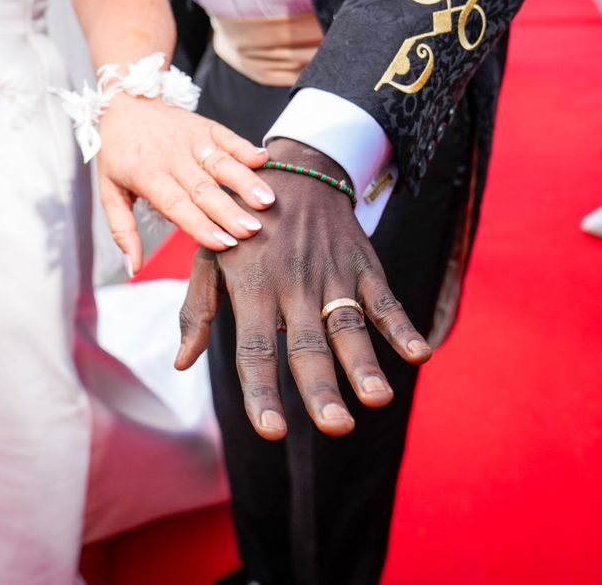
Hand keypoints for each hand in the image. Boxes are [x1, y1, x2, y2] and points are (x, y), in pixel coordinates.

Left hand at [96, 94, 275, 274]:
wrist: (123, 102)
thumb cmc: (118, 154)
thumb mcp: (109, 191)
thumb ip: (122, 231)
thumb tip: (134, 269)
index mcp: (147, 175)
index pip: (176, 204)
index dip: (200, 224)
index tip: (223, 244)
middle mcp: (172, 157)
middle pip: (203, 188)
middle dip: (229, 211)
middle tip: (252, 230)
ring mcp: (191, 140)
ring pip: (220, 163)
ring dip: (245, 182)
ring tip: (267, 201)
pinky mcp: (206, 126)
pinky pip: (228, 137)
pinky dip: (246, 147)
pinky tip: (264, 160)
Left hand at [175, 139, 431, 439]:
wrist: (292, 171)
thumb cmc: (242, 227)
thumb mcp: (209, 259)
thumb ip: (197, 311)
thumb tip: (182, 363)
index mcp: (252, 290)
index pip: (255, 350)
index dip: (262, 392)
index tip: (271, 430)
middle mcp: (292, 287)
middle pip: (306, 346)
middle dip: (321, 388)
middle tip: (335, 428)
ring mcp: (331, 276)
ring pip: (348, 325)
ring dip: (364, 363)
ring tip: (376, 399)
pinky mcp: (362, 267)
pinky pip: (385, 300)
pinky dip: (403, 326)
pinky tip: (418, 355)